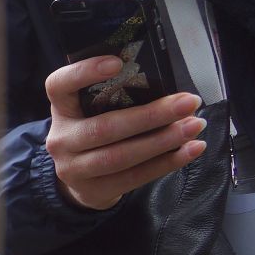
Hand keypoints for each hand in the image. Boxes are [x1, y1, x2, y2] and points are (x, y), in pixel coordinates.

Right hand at [44, 58, 204, 210]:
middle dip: (151, 115)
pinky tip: (190, 149)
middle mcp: (61, 139)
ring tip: (194, 126)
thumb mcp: (95, 109)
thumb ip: (118, 95)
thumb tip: (170, 90)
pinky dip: (166, 163)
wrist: (82, 180)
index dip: (84, 73)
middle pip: (103, 128)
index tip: (117, 63)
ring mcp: (73, 169)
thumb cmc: (98, 130)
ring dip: (162, 141)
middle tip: (188, 102)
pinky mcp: (93, 190)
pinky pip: (133, 177)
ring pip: (119, 157)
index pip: (59, 86)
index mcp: (62, 109)